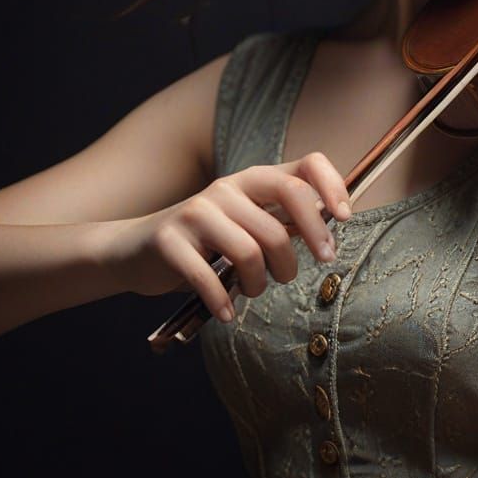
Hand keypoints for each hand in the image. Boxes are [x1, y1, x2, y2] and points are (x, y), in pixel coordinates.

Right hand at [98, 153, 351, 321]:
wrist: (133, 251)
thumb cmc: (206, 245)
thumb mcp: (247, 226)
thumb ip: (283, 223)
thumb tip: (331, 228)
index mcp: (254, 180)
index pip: (306, 164)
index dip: (332, 185)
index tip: (345, 218)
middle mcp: (229, 187)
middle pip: (288, 206)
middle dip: (310, 241)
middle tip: (305, 270)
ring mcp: (198, 210)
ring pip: (253, 248)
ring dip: (261, 281)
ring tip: (254, 290)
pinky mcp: (170, 238)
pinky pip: (209, 276)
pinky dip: (223, 300)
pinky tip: (228, 312)